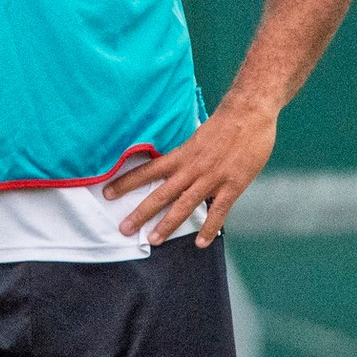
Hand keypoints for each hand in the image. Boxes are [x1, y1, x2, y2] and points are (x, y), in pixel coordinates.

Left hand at [104, 95, 279, 247]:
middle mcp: (192, 168)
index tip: (107, 193)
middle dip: (141, 213)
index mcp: (181, 155)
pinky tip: (200, 242)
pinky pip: (218, 210)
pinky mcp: (232, 185)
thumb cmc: (224, 124)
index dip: (126, 182)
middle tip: (124, 228)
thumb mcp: (196, 138)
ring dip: (168, 224)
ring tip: (154, 240)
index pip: (147, 171)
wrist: (249, 114)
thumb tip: (174, 169)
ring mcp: (212, 178)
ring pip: (185, 205)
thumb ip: (186, 156)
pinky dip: (209, 228)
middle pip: (161, 193)